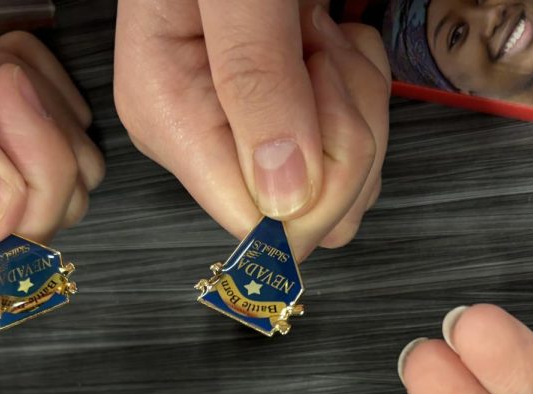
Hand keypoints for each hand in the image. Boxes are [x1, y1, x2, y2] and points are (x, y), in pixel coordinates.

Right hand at [114, 0, 389, 259]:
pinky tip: (330, 42)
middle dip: (348, 128)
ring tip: (321, 32)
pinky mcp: (277, 123)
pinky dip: (362, 91)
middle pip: (308, 211)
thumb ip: (256, 76)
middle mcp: (201, 139)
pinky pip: (347, 156)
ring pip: (338, 188)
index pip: (261, 221)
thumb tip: (283, 196)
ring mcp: (242, 134)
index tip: (317, 74)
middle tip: (322, 45)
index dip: (320, 168)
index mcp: (170, 117)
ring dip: (359, 102)